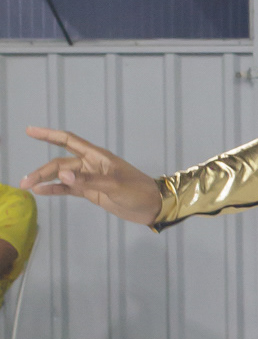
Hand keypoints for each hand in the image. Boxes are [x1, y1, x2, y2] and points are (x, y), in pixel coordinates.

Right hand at [20, 127, 162, 224]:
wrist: (153, 207)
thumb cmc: (138, 192)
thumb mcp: (114, 186)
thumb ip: (88, 181)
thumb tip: (62, 174)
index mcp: (97, 156)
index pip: (68, 140)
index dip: (49, 135)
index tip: (30, 131)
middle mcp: (90, 164)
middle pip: (60, 163)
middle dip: (41, 170)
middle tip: (24, 181)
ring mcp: (90, 178)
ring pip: (62, 176)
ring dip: (45, 180)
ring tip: (26, 186)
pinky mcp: (91, 192)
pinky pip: (69, 188)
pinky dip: (55, 189)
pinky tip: (41, 192)